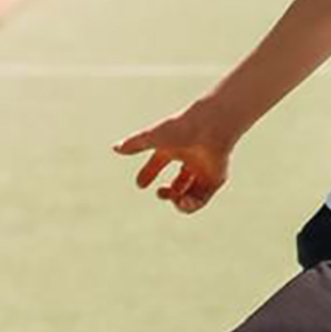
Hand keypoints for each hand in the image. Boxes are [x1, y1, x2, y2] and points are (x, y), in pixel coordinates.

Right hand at [113, 100, 233, 213]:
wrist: (211, 127)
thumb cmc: (183, 129)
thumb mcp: (155, 138)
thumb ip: (135, 143)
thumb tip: (115, 148)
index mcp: (174, 148)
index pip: (158, 162)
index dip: (148, 173)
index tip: (140, 184)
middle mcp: (190, 159)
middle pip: (177, 183)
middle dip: (167, 193)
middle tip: (161, 193)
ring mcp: (203, 170)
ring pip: (190, 193)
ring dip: (179, 202)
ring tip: (175, 199)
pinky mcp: (216, 178)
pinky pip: (202, 198)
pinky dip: (191, 204)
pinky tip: (183, 201)